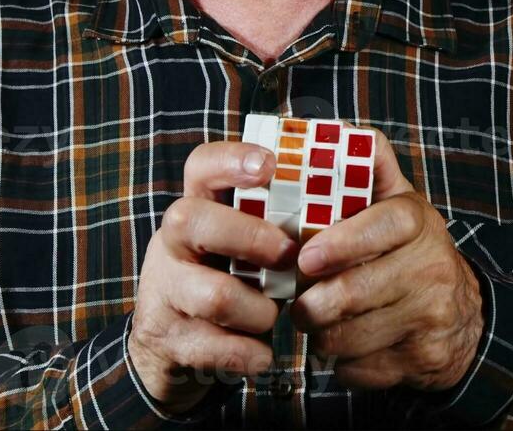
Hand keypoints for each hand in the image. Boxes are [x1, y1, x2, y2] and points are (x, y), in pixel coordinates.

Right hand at [128, 142, 299, 412]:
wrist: (169, 346)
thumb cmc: (227, 279)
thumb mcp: (240, 243)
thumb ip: (273, 221)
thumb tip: (347, 199)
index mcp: (196, 207)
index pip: (201, 166)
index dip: (232, 159)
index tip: (271, 165)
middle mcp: (172, 243)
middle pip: (192, 220)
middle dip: (250, 238)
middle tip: (289, 256)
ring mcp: (165, 290)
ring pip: (215, 295)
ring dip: (260, 310)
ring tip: (273, 316)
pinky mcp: (169, 338)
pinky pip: (217, 347)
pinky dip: (250, 354)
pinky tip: (263, 354)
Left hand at [290, 129, 483, 391]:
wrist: (465, 317)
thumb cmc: (409, 251)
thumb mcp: (398, 203)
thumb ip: (369, 167)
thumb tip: (335, 130)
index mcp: (417, 222)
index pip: (383, 226)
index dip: (342, 242)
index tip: (306, 257)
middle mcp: (431, 268)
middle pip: (357, 291)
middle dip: (313, 304)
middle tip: (296, 305)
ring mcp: (430, 317)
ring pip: (351, 336)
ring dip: (322, 336)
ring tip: (316, 324)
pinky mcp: (423, 359)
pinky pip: (361, 369)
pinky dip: (343, 363)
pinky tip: (346, 346)